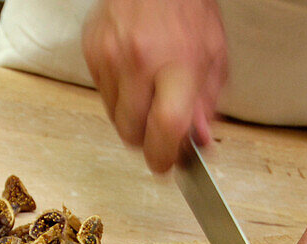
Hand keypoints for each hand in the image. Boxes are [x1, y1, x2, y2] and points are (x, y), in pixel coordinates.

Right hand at [82, 0, 227, 173]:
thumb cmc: (188, 8)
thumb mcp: (215, 56)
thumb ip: (207, 104)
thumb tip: (198, 142)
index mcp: (177, 63)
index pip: (165, 128)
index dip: (164, 156)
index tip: (166, 165)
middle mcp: (139, 62)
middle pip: (132, 133)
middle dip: (146, 140)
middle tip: (160, 131)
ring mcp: (109, 57)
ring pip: (114, 118)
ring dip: (132, 117)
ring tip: (149, 92)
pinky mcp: (91, 52)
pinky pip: (102, 94)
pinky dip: (119, 95)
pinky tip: (134, 74)